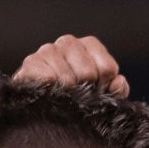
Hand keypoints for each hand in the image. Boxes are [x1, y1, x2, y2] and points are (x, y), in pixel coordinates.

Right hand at [13, 34, 129, 95]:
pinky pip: (47, 79)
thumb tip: (119, 82)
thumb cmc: (75, 97)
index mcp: (89, 45)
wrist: (39, 105)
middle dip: (86, 92)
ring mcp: (47, 50)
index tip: (97, 94)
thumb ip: (116, 90)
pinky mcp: (30, 63)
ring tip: (63, 99)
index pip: (107, 68)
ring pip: (67, 79)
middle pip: (88, 73)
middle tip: (78, 100)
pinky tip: (49, 96)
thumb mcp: (101, 95)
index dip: (104, 87)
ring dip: (68, 96)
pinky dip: (50, 92)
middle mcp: (68, 42)